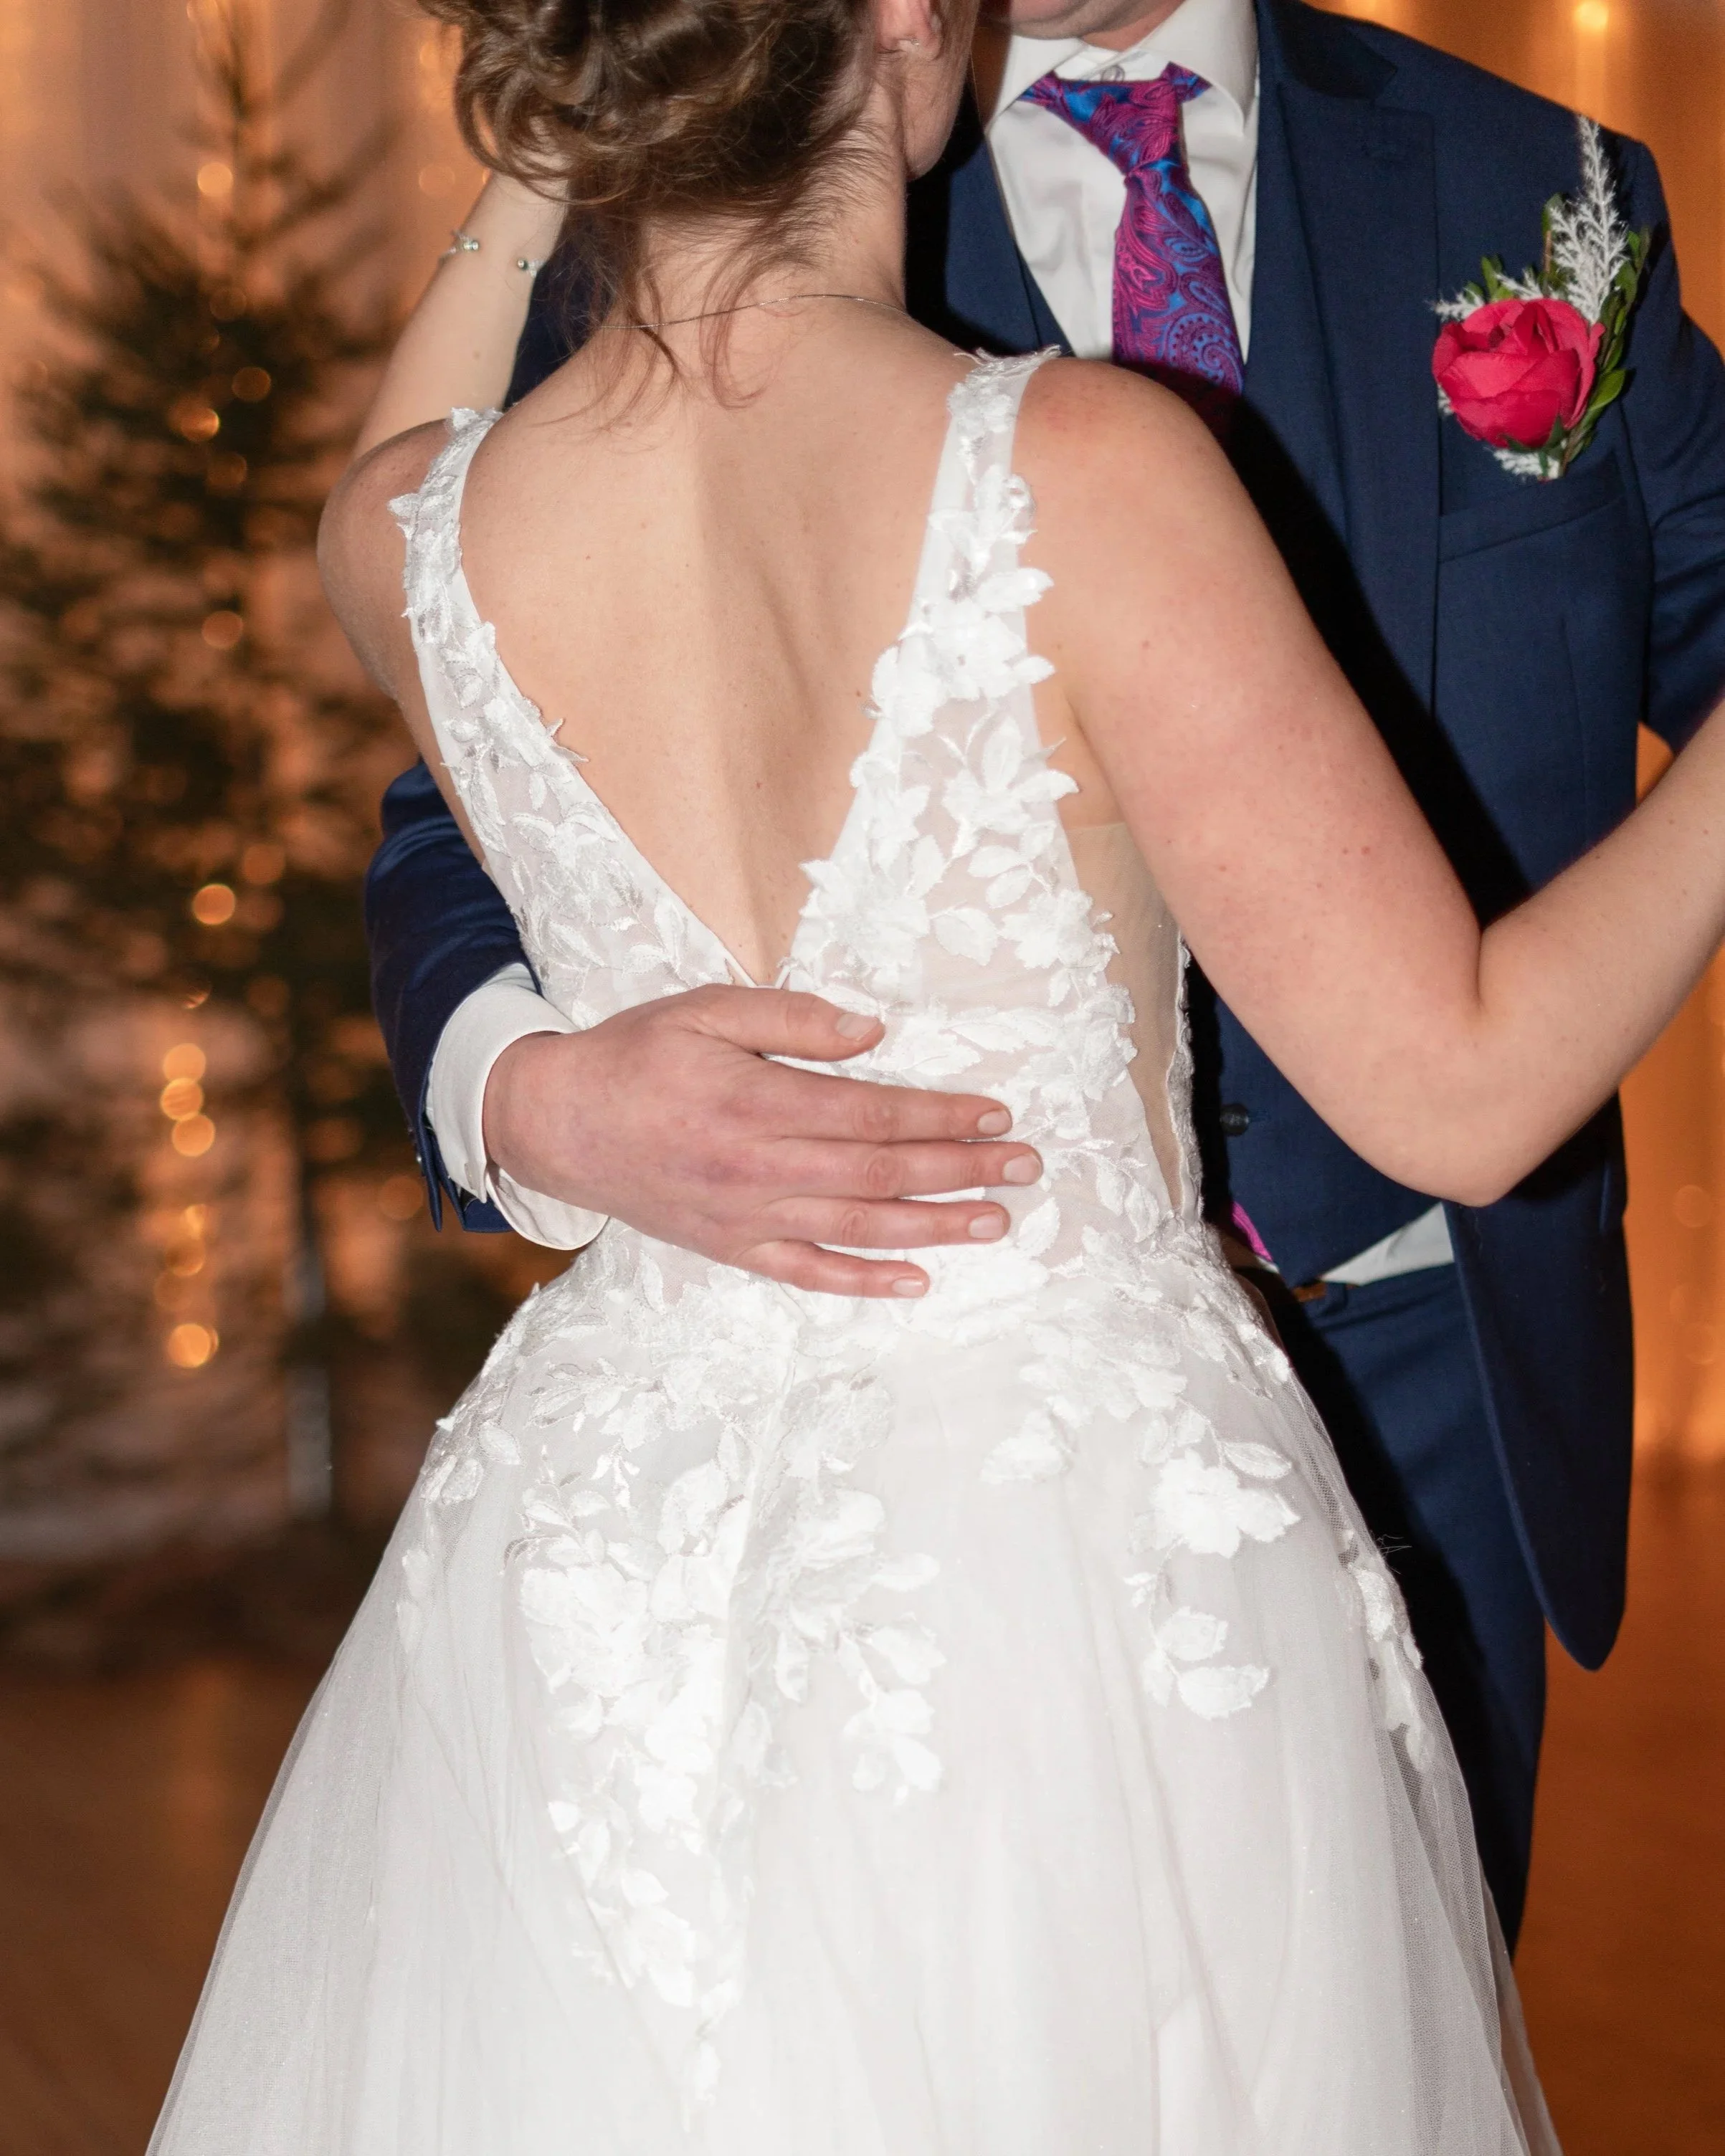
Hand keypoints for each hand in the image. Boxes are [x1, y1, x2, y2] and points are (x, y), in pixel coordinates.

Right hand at [483, 985, 1041, 1296]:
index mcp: (757, 1100)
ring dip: (934, 1227)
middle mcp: (759, 1167)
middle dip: (962, 1170)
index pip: (872, 1114)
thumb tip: (874, 1031)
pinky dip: (863, 1280)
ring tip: (996, 1221)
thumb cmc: (634, 1055)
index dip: (941, 1116)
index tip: (996, 1111)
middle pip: (881, 1174)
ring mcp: (747, 1216)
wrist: (556, 1122)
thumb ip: (791, 1017)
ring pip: (858, 1228)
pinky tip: (916, 1279)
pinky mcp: (731, 1247)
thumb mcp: (705, 1008)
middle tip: (1025, 1166)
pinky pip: (807, 1272)